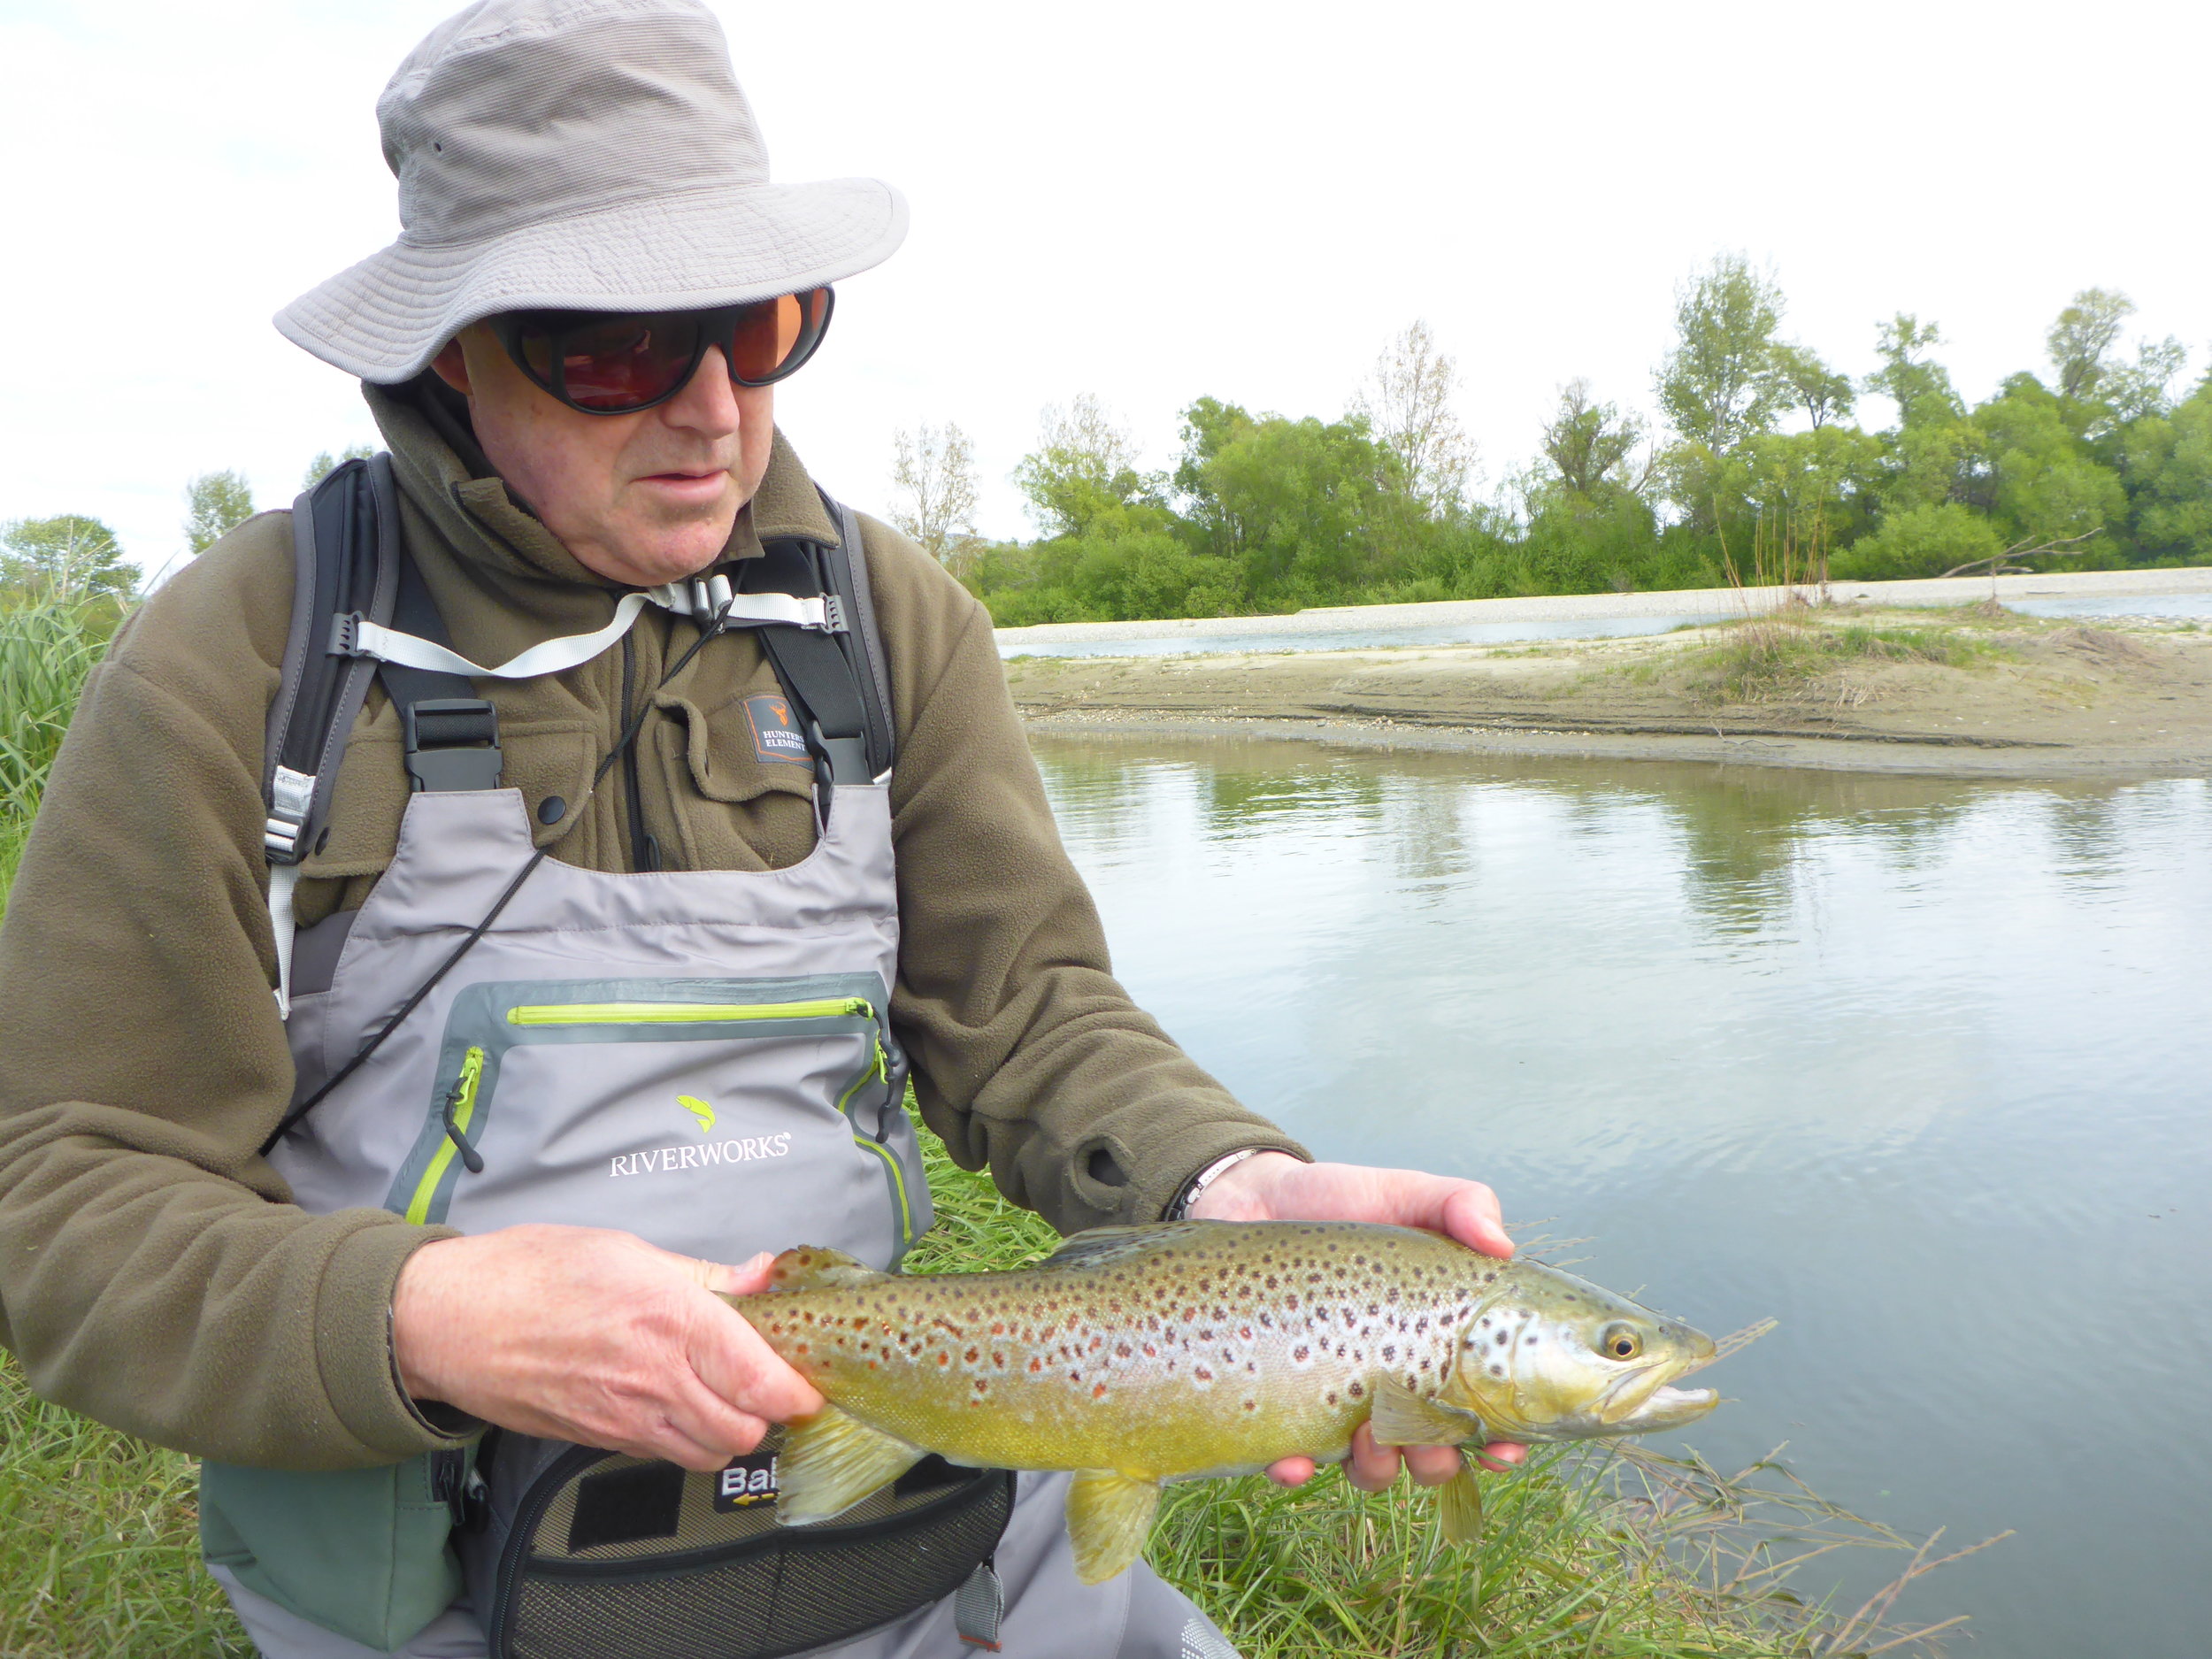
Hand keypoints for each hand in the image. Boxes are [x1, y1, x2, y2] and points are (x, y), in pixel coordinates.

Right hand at [391, 1224, 823, 1469]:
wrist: (449, 1321)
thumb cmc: (531, 1272)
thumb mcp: (626, 1250)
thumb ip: (704, 1275)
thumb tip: (762, 1276)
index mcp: (670, 1319)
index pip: (760, 1379)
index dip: (797, 1388)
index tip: (808, 1378)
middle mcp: (653, 1378)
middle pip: (745, 1430)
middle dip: (766, 1411)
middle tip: (766, 1380)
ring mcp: (624, 1418)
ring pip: (708, 1453)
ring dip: (729, 1431)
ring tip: (726, 1395)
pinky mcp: (598, 1439)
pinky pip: (663, 1453)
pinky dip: (686, 1439)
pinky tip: (679, 1403)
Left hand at [1186, 1152, 1527, 1488]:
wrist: (1252, 1198)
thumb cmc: (1339, 1200)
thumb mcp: (1404, 1195)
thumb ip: (1459, 1205)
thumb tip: (1501, 1243)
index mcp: (1435, 1345)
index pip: (1484, 1409)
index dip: (1503, 1442)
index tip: (1505, 1450)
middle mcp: (1392, 1383)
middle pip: (1432, 1452)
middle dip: (1437, 1462)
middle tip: (1427, 1443)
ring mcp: (1335, 1398)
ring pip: (1370, 1468)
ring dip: (1378, 1471)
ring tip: (1370, 1442)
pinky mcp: (1279, 1402)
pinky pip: (1288, 1458)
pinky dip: (1294, 1471)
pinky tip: (1291, 1462)